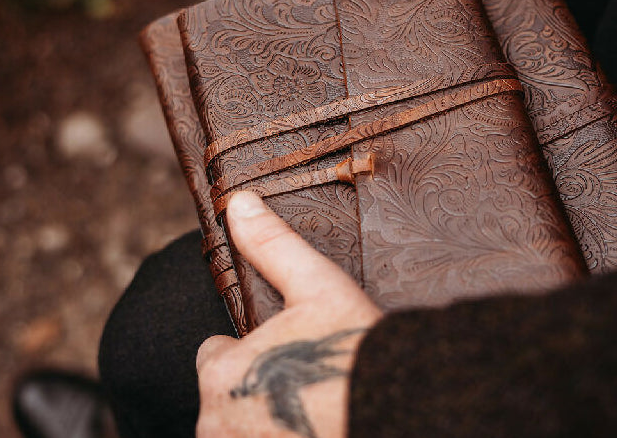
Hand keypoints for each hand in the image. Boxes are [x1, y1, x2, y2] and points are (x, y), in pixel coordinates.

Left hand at [196, 192, 381, 437]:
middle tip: (306, 379)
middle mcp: (218, 425)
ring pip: (243, 428)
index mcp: (221, 372)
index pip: (213, 354)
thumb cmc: (356, 350)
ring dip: (268, 418)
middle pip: (230, 395)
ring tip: (315, 404)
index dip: (250, 348)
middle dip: (259, 387)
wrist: (404, 412)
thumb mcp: (316, 286)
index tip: (286, 351)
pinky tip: (317, 426)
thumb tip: (239, 202)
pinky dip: (284, 436)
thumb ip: (272, 244)